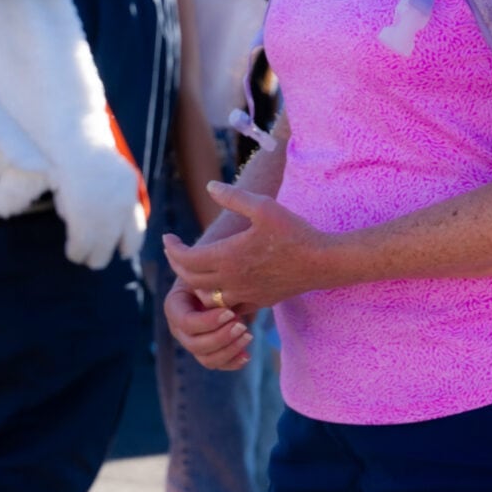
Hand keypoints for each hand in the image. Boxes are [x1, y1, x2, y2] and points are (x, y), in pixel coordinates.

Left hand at [162, 181, 330, 310]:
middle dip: (177, 263)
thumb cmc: (294, 232)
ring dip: (194, 283)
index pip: (185, 258)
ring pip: (206, 296)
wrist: (324, 262)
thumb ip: (234, 197)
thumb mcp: (264, 207)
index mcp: (228, 257)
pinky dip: (216, 298)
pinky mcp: (259, 301)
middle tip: (174, 250)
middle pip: (190, 278)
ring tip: (192, 267)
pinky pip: (228, 306)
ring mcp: (245, 293)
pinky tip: (217, 286)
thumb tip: (209, 186)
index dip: (172, 248)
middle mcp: (231, 279)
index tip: (167, 237)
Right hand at [163, 279, 253, 369]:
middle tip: (242, 325)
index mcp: (175, 306)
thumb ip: (212, 289)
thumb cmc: (214, 276)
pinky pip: (217, 364)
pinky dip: (233, 362)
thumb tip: (223, 304)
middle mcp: (179, 328)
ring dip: (229, 350)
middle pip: (194, 344)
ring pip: (206, 359)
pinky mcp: (206, 351)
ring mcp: (192, 342)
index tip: (230, 313)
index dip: (208, 322)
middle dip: (221, 337)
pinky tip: (247, 355)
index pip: (185, 322)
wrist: (219, 284)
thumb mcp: (210, 277)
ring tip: (248, 336)